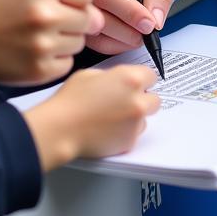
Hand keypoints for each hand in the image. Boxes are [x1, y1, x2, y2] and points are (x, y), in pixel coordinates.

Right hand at [0, 0, 103, 97]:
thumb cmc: (2, 13)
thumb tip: (100, 20)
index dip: (78, 1)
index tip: (63, 5)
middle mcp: (44, 13)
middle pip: (88, 18)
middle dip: (76, 22)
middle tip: (52, 25)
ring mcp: (42, 43)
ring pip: (80, 42)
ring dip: (67, 41)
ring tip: (41, 38)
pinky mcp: (41, 70)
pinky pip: (67, 63)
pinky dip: (57, 61)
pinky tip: (36, 54)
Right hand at [25, 64, 160, 170]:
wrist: (61, 128)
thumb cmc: (71, 101)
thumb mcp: (91, 74)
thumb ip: (112, 76)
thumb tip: (118, 81)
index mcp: (130, 79)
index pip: (151, 76)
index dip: (141, 80)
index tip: (136, 84)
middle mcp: (138, 100)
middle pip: (154, 99)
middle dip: (143, 100)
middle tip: (126, 102)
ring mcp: (135, 123)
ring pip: (145, 118)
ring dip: (134, 118)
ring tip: (112, 118)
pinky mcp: (129, 141)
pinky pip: (134, 134)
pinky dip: (125, 133)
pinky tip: (108, 130)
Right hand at [72, 0, 175, 54]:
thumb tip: (155, 20)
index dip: (127, 11)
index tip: (149, 24)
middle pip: (96, 12)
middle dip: (125, 29)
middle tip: (148, 33)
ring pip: (92, 29)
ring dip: (120, 40)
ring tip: (141, 35)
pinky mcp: (79, 15)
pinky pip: (93, 38)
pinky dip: (113, 44)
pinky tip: (129, 38)